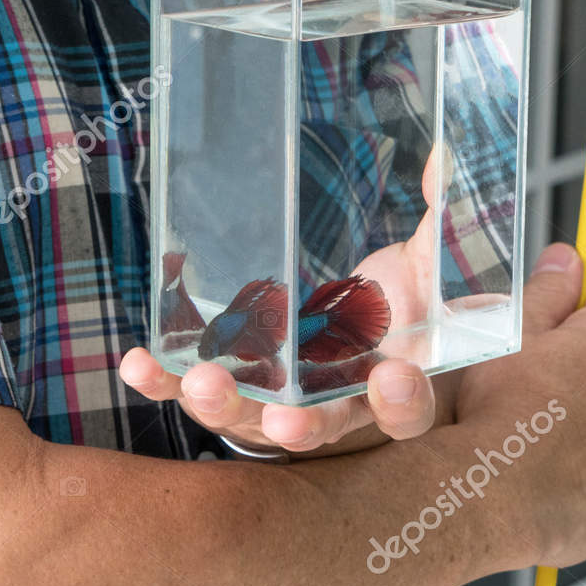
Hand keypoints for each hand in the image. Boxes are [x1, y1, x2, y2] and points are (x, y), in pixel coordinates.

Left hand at [120, 154, 444, 453]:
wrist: (359, 310)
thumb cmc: (404, 292)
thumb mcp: (429, 257)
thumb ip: (440, 217)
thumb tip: (445, 157)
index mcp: (395, 382)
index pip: (406, 410)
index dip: (401, 401)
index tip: (392, 376)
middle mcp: (337, 403)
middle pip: (322, 428)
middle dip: (300, 427)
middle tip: (282, 422)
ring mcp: (280, 399)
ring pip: (252, 418)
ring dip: (223, 404)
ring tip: (199, 383)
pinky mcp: (234, 382)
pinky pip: (197, 387)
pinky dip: (166, 379)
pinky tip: (140, 364)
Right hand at [455, 244, 585, 569]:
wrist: (488, 497)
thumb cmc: (492, 414)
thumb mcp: (505, 334)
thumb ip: (545, 292)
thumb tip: (566, 258)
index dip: (567, 322)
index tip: (540, 342)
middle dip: (585, 374)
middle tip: (530, 394)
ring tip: (534, 439)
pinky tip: (548, 475)